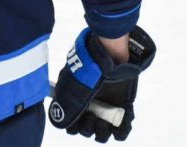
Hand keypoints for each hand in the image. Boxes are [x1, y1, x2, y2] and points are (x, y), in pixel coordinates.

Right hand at [49, 26, 155, 141]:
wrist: (110, 53)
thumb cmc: (88, 68)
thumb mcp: (72, 88)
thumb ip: (67, 108)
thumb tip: (62, 124)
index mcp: (77, 100)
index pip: (73, 125)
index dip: (75, 127)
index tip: (78, 120)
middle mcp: (91, 105)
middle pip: (88, 130)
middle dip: (88, 129)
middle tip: (92, 117)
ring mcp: (107, 105)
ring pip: (104, 132)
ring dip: (102, 132)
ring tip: (103, 121)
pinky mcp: (124, 104)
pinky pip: (123, 127)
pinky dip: (121, 130)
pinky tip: (119, 124)